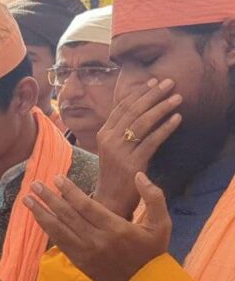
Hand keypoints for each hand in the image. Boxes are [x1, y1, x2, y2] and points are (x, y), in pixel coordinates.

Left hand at [26, 172, 170, 280]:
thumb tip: (138, 175)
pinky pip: (59, 242)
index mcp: (116, 228)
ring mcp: (85, 252)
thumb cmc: (153, 251)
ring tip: (27, 200)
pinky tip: (38, 218)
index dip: (69, 191)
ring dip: (41, 213)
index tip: (57, 178)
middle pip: (67, 215)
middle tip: (34, 184)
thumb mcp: (162, 223)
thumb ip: (153, 197)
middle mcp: (97, 240)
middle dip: (48, 198)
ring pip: (58, 229)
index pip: (86, 206)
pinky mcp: (79, 261)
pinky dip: (47, 229)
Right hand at [94, 78, 181, 217]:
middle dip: (153, 94)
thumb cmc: (116, 173)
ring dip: (162, 108)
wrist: (110, 200)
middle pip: (133, 111)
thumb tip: (139, 109)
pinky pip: (152, 141)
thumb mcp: (112, 149)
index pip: (121, 107)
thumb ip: (121, 130)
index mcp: (103, 134)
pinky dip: (166, 128)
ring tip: (177, 98)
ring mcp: (119, 152)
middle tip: (169, 82)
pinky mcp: (133, 164)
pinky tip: (177, 119)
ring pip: (143, 123)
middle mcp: (108, 140)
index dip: (138, 92)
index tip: (153, 81)